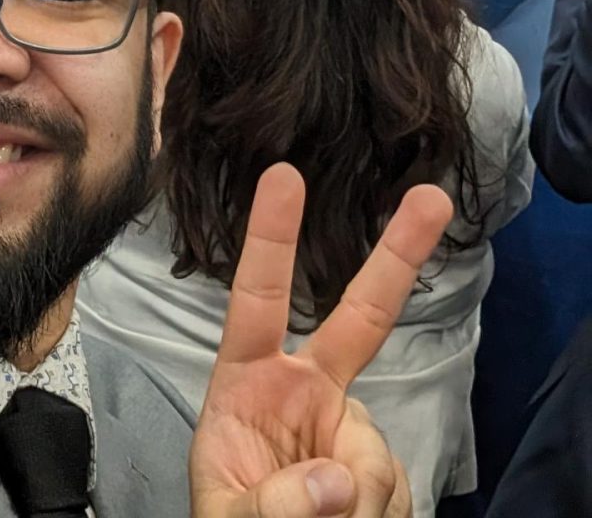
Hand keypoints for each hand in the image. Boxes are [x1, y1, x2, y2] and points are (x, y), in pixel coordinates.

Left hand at [189, 163, 451, 517]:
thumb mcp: (228, 514)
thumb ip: (271, 500)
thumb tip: (339, 479)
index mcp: (249, 382)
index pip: (257, 299)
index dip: (270, 238)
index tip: (283, 175)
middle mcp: (304, 393)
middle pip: (361, 318)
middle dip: (398, 256)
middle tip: (432, 199)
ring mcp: (346, 430)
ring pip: (375, 450)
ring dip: (357, 497)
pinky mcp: (381, 471)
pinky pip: (395, 488)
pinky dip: (378, 517)